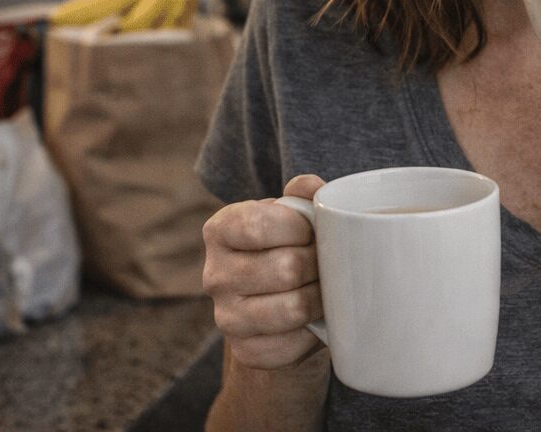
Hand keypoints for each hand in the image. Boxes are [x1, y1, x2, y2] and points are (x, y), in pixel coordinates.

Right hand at [202, 174, 326, 370]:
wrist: (277, 302)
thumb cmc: (288, 246)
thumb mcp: (292, 213)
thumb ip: (303, 193)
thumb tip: (313, 188)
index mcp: (219, 230)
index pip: (258, 225)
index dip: (299, 228)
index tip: (312, 231)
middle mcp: (214, 275)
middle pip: (286, 269)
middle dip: (319, 264)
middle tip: (327, 263)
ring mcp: (226, 318)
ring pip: (293, 308)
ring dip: (320, 298)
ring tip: (324, 288)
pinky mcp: (246, 351)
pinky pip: (294, 344)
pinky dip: (313, 332)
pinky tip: (313, 319)